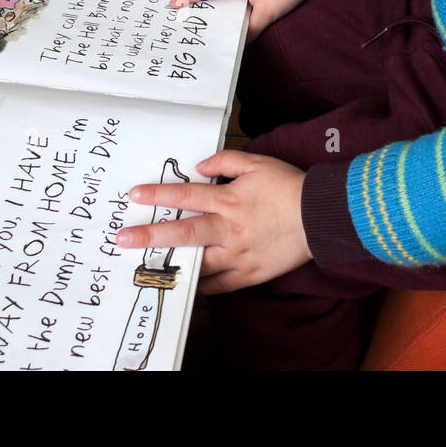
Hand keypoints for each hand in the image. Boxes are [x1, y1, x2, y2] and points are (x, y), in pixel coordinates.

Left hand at [119, 151, 311, 293]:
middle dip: (151, 236)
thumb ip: (226, 161)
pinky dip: (203, 285)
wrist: (321, 216)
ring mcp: (239, 255)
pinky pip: (220, 285)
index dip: (159, 195)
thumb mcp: (258, 163)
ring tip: (149, 267)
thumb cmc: (290, 186)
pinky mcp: (250, 274)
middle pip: (185, 234)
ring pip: (199, 263)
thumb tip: (200, 165)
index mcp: (229, 201)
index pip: (186, 197)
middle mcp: (229, 229)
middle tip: (124, 239)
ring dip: (173, 264)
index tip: (135, 196)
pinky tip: (188, 284)